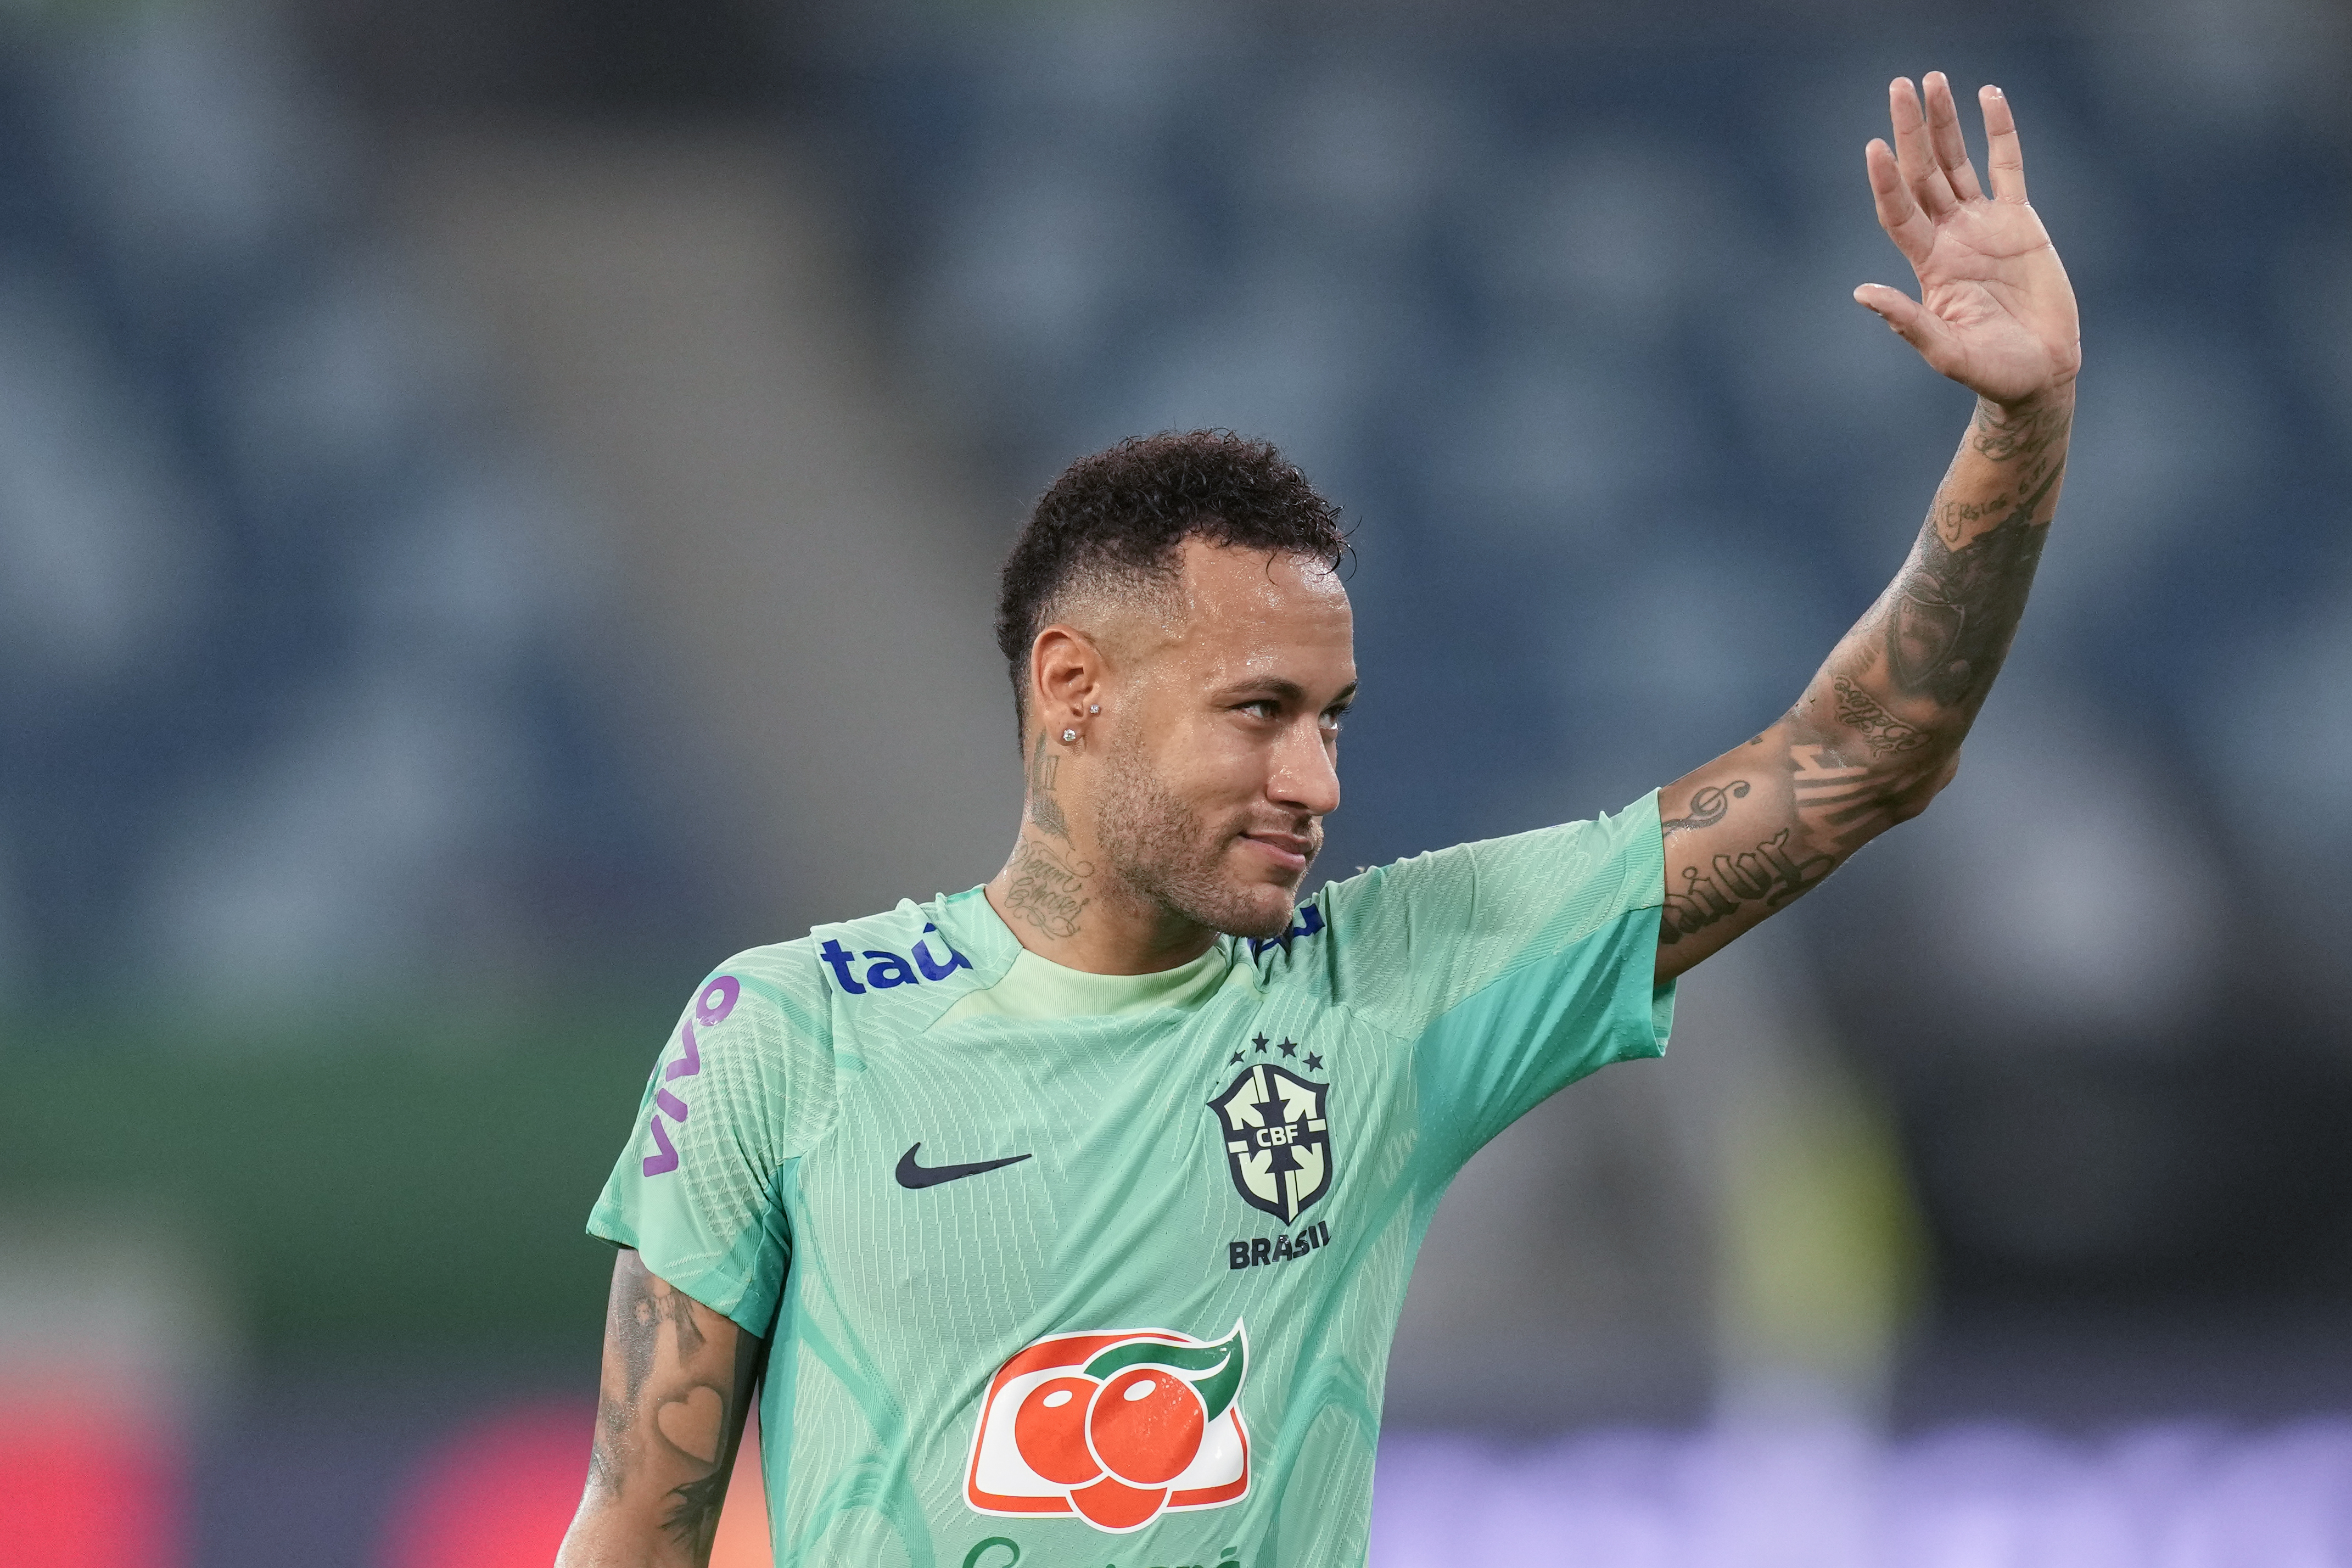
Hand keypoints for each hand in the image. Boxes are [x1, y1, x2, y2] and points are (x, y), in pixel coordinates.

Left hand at [1855, 73, 2080, 408]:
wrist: (2039, 373)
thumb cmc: (1991, 371)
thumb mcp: (1946, 350)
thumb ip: (1907, 321)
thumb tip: (1861, 293)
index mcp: (1929, 264)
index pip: (1898, 211)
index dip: (1886, 181)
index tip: (1872, 145)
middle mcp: (1949, 237)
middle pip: (1923, 173)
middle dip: (1911, 131)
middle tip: (1899, 86)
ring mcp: (1983, 225)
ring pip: (1958, 162)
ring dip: (1945, 123)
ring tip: (1934, 80)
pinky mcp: (2020, 221)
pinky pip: (2008, 166)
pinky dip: (2000, 132)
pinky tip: (1989, 96)